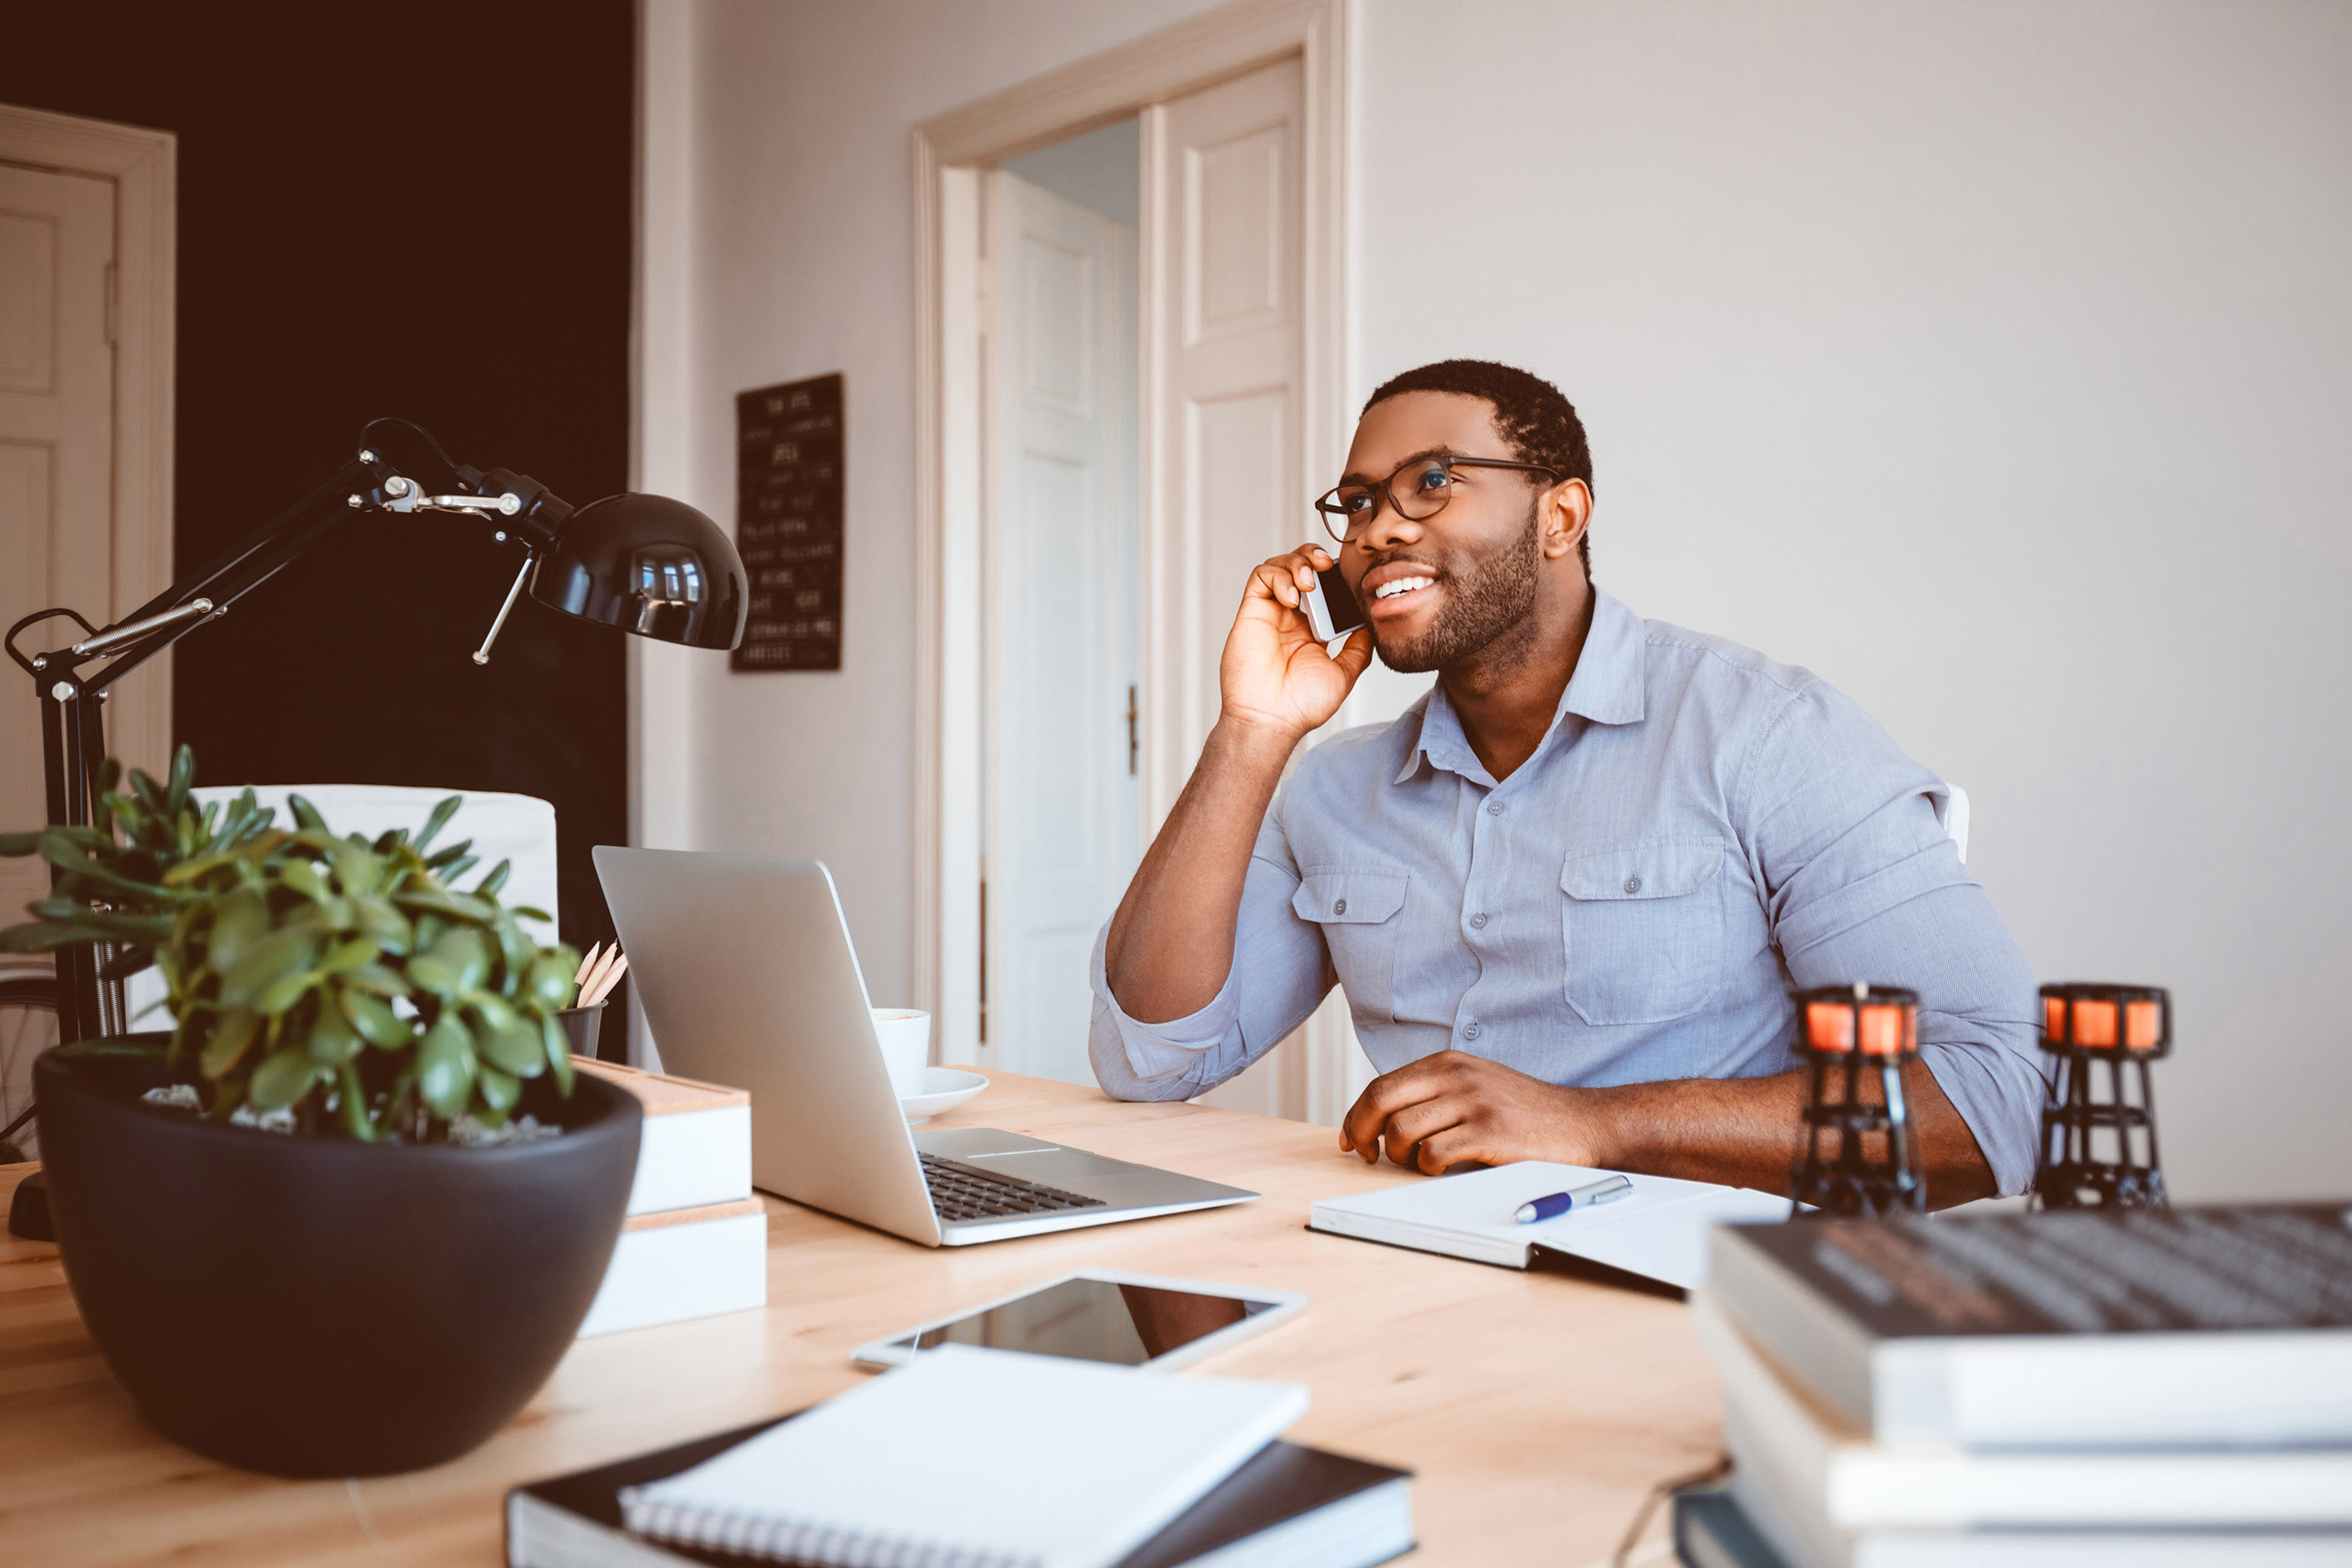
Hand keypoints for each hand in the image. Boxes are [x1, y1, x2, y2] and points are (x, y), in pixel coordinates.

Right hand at [1219, 546, 1373, 742]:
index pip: (1322, 588)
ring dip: (1296, 562)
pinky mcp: (1252, 612)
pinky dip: (1278, 575)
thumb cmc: (1302, 705)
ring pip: (1279, 566)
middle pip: (1300, 568)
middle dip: (1313, 557)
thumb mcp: (1344, 673)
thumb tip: (1371, 625)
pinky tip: (1291, 597)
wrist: (1272, 719)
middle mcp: (1290, 619)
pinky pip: (1261, 577)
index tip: (1348, 576)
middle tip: (1326, 565)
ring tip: (1309, 581)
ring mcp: (1270, 614)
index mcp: (1311, 630)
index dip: (1333, 575)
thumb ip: (1358, 648)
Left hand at [1338, 1051, 1610, 1174]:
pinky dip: (1428, 1168)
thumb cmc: (1524, 1113)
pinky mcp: (1489, 1132)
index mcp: (1448, 1063)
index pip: (1382, 1086)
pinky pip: (1433, 1154)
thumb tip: (1381, 1122)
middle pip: (1381, 1101)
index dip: (1357, 1116)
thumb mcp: (1476, 1085)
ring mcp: (1473, 1102)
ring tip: (1419, 1163)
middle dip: (1362, 1132)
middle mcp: (1456, 1076)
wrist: (1581, 1123)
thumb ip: (1435, 1094)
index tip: (1351, 1139)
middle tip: (1368, 1156)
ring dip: (1400, 1156)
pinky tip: (1443, 1169)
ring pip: (1402, 1130)